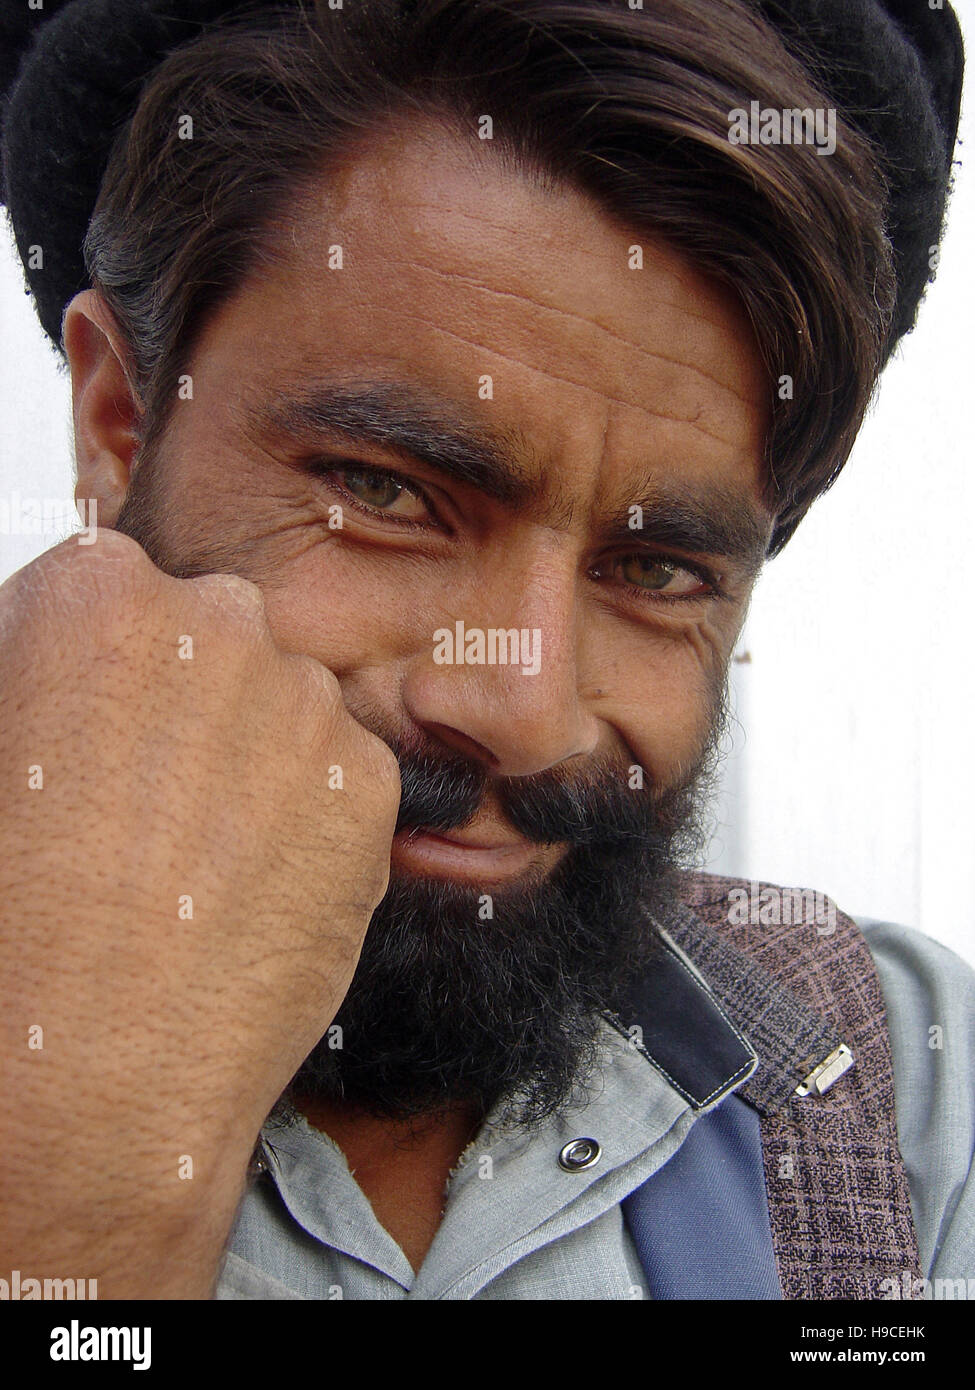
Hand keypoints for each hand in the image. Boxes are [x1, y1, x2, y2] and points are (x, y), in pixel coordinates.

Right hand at [0, 530, 400, 1294]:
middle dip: (189, 702)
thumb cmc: (12, 920)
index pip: (119, 593)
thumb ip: (43, 682)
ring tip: (199, 860)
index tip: (96, 729)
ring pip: (287, 706)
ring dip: (258, 759)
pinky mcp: (370, 782)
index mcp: (99, 591)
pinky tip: (254, 888)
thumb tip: (71, 686)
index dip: (105, 673)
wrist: (88, 1068)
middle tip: (150, 803)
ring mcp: (305, 699)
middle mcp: (217, 621)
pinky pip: (343, 776)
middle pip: (214, 638)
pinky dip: (312, 820)